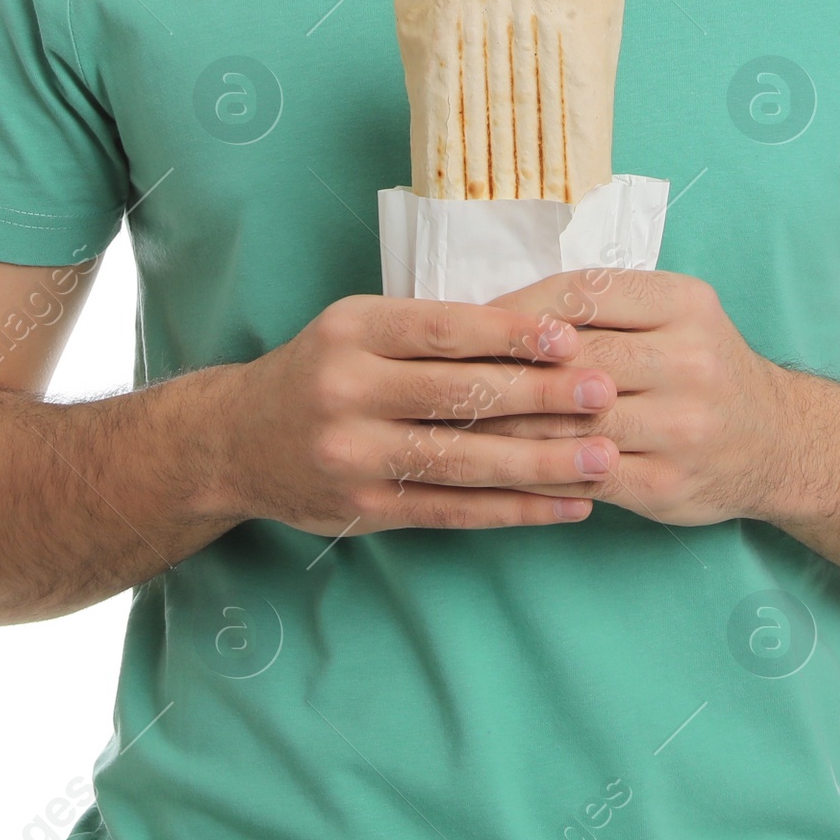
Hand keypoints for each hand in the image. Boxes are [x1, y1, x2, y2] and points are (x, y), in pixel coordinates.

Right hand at [222, 295, 620, 535]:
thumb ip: (428, 331)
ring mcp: (354, 457)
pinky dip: (515, 510)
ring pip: (463, 461)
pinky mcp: (364, 512)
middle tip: (605, 393)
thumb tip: (537, 333)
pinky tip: (564, 505)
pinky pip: (452, 511)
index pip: (443, 330)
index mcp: (353, 331)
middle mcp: (348, 392)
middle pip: (460, 396)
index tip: (571, 338)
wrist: (234, 440)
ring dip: (541, 462)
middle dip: (540, 396)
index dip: (511, 334)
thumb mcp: (357, 327)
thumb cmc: (320, 369)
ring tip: (603, 458)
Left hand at [475, 269, 780, 525]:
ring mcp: (680, 428)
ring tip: (452, 420)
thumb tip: (498, 310)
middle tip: (444, 373)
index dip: (518, 308)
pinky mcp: (665, 485)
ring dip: (504, 424)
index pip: (583, 294)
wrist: (778, 442)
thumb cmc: (702, 366)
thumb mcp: (674, 314)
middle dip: (501, 367)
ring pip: (569, 422)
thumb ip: (604, 307)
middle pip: (571, 358)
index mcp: (684, 304)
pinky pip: (581, 476)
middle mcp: (688, 362)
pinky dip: (532, 470)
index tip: (470, 320)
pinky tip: (494, 466)